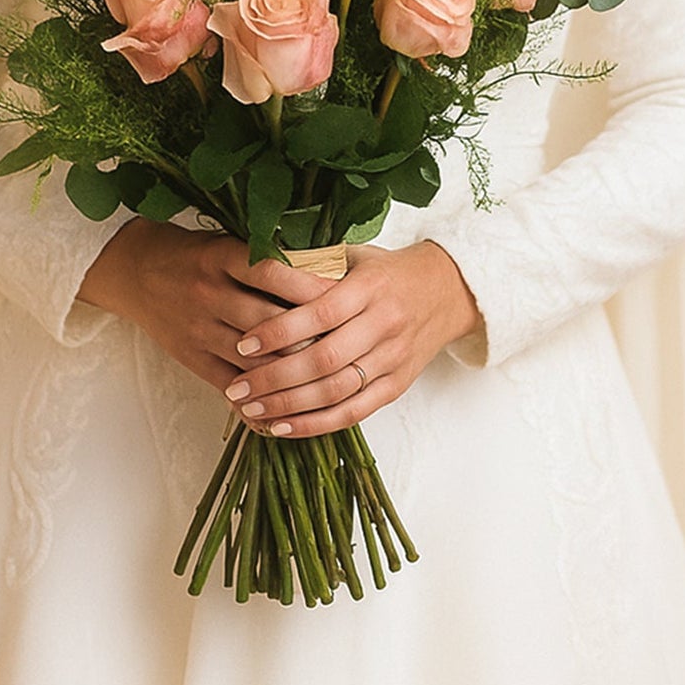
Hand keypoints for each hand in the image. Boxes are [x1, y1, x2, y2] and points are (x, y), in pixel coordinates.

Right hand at [76, 218, 335, 393]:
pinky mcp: (192, 358)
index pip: (274, 273)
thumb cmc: (194, 253)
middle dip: (312, 336)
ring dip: (294, 373)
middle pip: (270, 322)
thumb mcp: (227, 241)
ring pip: (255, 360)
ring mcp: (198, 330)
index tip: (346, 296)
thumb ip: (270, 257)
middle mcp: (208, 293)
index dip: (312, 287)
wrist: (134, 271)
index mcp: (221, 256)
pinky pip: (231, 386)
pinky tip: (292, 409)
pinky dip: (262, 401)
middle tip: (351, 343)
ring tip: (331, 378)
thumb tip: (331, 271)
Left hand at [221, 239, 482, 438]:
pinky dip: (316, 424)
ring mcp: (393, 358)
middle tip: (236, 389)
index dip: (279, 332)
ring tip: (251, 411)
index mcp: (369, 287)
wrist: (448, 290)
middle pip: (324, 360)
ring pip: (337, 392)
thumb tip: (255, 268)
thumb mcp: (353, 256)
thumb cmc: (386, 270)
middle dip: (274, 378)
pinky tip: (282, 427)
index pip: (320, 314)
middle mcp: (384, 324)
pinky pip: (354, 412)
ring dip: (289, 407)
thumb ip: (312, 265)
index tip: (242, 343)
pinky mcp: (397, 385)